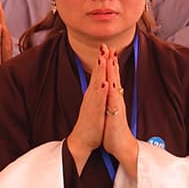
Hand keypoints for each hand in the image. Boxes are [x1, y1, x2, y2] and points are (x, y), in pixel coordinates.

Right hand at [65, 47, 110, 170]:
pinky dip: (102, 92)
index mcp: (93, 95)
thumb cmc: (90, 124)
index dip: (102, 61)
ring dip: (100, 72)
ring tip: (103, 59)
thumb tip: (100, 84)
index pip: (98, 75)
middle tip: (104, 46)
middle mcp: (91, 97)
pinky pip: (98, 101)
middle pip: (97, 76)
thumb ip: (97, 94)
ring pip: (97, 85)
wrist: (82, 141)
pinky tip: (105, 83)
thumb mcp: (94, 105)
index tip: (106, 48)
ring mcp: (92, 105)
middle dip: (101, 60)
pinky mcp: (94, 114)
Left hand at [100, 46, 138, 179]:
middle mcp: (116, 100)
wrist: (123, 146)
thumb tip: (110, 94)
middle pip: (114, 77)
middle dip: (111, 62)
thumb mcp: (111, 112)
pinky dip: (111, 90)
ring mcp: (117, 106)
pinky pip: (113, 100)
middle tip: (109, 47)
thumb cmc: (115, 131)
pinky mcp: (116, 114)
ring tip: (110, 58)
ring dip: (113, 72)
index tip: (107, 52)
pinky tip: (110, 82)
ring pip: (115, 85)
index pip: (112, 79)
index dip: (110, 65)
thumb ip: (111, 102)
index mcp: (114, 99)